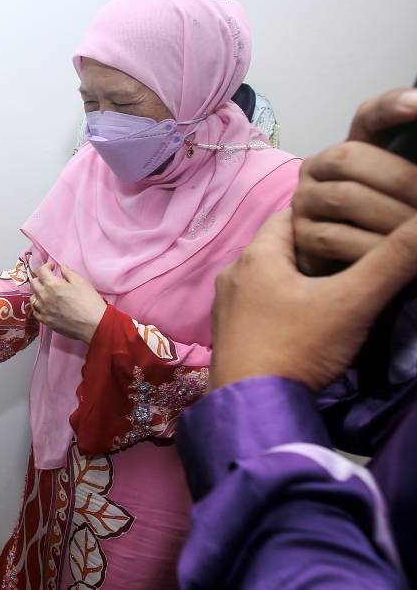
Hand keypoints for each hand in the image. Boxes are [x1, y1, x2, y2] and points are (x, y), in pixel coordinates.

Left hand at [30, 262, 106, 341]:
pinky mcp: (45, 321)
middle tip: (48, 279)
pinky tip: (44, 306)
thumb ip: (68, 273)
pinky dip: (38, 307)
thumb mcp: (81, 282)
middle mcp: (44, 296)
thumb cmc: (89, 301)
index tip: (52, 267)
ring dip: (38, 293)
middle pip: (34, 283)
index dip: (47, 266)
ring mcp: (43, 310)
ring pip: (33, 298)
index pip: (42, 270)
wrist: (93, 324)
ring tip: (46, 293)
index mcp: (52, 284)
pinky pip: (35, 312)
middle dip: (40, 278)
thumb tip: (61, 267)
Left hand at [211, 208, 416, 391]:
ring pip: (273, 276)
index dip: (329, 213)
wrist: (253, 407)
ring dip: (303, 277)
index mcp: (255, 255)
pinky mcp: (231, 333)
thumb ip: (391, 261)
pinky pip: (263, 303)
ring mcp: (228, 305)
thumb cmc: (298, 347)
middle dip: (319, 248)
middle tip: (357, 257)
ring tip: (340, 288)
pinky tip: (312, 319)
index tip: (359, 222)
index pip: (293, 213)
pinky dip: (287, 302)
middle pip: (282, 246)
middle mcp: (234, 274)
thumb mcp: (352, 302)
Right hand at [294, 87, 416, 274]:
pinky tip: (397, 261)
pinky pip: (334, 238)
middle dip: (403, 179)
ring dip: (393, 219)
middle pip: (351, 158)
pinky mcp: (296, 238)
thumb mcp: (400, 194)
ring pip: (344, 198)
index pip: (369, 116)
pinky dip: (373, 249)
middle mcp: (317, 170)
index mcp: (350, 149)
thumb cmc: (384, 227)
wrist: (347, 278)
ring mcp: (302, 203)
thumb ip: (407, 172)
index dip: (393, 106)